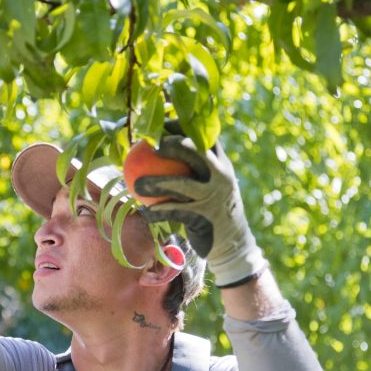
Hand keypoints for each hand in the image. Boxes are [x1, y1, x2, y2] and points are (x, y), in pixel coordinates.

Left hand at [133, 134, 266, 286]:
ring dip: (156, 183)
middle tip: (150, 147)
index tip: (160, 127)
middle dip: (173, 144)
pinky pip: (174, 212)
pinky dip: (157, 213)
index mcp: (222, 164)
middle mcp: (221, 176)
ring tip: (136, 184)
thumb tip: (159, 153)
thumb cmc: (212, 211)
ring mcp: (214, 196)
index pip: (203, 137)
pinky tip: (142, 212)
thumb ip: (193, 171)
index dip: (182, 127)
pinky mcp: (204, 217)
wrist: (233, 244)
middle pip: (196, 151)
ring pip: (181, 184)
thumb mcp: (211, 187)